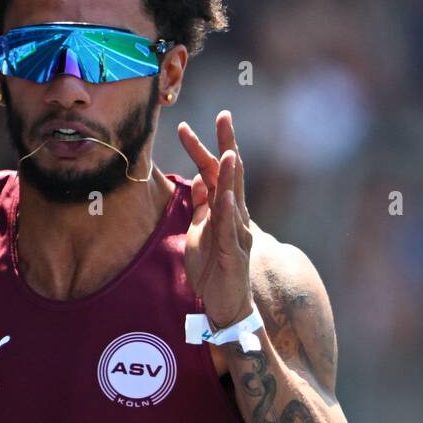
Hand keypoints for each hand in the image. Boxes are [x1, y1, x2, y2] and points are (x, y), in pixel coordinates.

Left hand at [177, 109, 253, 329]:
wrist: (225, 306)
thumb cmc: (213, 269)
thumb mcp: (201, 231)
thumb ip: (202, 206)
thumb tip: (198, 179)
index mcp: (224, 209)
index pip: (213, 172)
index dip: (201, 148)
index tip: (186, 126)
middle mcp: (235, 216)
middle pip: (231, 174)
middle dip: (226, 144)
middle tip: (224, 116)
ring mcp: (237, 235)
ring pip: (234, 198)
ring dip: (230, 175)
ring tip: (227, 151)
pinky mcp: (232, 255)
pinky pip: (229, 230)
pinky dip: (228, 212)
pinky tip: (225, 195)